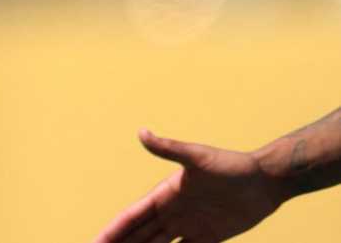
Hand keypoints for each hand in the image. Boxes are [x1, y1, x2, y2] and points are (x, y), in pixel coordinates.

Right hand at [94, 129, 283, 242]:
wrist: (266, 180)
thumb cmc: (233, 166)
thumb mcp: (199, 157)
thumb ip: (169, 148)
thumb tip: (141, 132)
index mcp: (164, 195)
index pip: (131, 217)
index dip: (112, 231)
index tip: (96, 241)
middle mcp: (172, 212)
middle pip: (139, 234)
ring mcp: (189, 226)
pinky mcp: (209, 237)